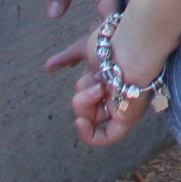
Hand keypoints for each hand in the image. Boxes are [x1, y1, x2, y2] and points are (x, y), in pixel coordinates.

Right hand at [60, 17, 173, 147]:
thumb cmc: (114, 43)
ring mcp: (122, 107)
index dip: (82, 90)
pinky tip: (81, 122)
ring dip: (86, 101)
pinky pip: (106, 137)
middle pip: (86, 107)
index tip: (82, 80)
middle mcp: (118, 94)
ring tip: (101, 86)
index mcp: (111, 79)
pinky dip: (89, 134)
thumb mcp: (86, 48)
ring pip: (89, 118)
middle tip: (97, 82)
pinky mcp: (128, 119)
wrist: (132, 47)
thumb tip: (48, 67)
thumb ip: (68, 56)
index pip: (90, 92)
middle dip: (83, 95)